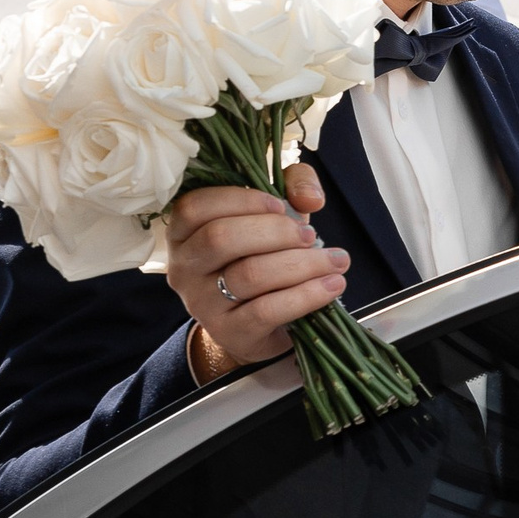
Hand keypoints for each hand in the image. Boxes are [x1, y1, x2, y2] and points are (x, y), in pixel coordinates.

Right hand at [164, 162, 348, 374]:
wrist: (262, 324)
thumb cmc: (264, 255)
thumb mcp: (275, 213)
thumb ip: (293, 184)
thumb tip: (310, 199)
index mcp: (184, 232)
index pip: (196, 207)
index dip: (242, 200)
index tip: (281, 206)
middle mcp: (183, 268)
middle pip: (221, 238)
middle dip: (276, 232)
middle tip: (311, 236)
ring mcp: (201, 304)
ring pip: (249, 275)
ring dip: (302, 263)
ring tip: (335, 260)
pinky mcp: (228, 333)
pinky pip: (267, 311)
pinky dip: (306, 295)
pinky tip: (333, 285)